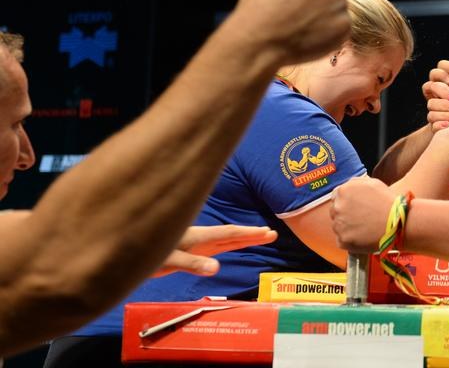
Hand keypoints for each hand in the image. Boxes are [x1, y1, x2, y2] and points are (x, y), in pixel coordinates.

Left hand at [153, 225, 277, 276]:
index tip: (267, 233)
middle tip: (272, 234)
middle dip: (251, 235)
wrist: (124, 249)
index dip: (248, 234)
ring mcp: (194, 243)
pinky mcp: (189, 249)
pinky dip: (229, 243)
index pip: (228, 234)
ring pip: (224, 239)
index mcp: (196, 237)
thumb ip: (191, 263)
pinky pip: (215, 245)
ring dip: (243, 238)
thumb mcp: (167, 261)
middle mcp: (198, 237)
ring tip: (261, 236)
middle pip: (230, 235)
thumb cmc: (142, 251)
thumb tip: (216, 268)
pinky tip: (233, 243)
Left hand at [330, 178, 394, 252]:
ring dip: (347, 227)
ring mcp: (339, 225)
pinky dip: (350, 239)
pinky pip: (342, 240)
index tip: (354, 207)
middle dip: (345, 214)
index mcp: (343, 191)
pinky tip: (363, 236)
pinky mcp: (343, 240)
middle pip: (335, 212)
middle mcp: (337, 207)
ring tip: (364, 227)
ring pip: (338, 226)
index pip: (336, 197)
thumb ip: (354, 183)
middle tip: (361, 218)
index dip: (346, 202)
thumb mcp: (372, 182)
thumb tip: (346, 188)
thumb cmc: (388, 202)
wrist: (398, 222)